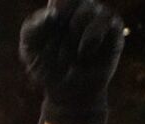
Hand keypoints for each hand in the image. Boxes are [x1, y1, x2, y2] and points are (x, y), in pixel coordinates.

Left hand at [19, 0, 124, 123]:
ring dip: (75, 36)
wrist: (67, 94)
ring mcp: (99, 18)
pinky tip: (85, 53)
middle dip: (62, 26)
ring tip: (73, 55)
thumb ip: (31, 29)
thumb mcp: (30, 50)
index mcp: (60, 9)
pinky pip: (107, 20)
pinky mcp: (114, 30)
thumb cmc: (47, 69)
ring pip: (90, 10)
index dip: (57, 8)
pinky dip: (92, 37)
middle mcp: (81, 9)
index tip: (51, 23)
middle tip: (59, 48)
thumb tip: (51, 14)